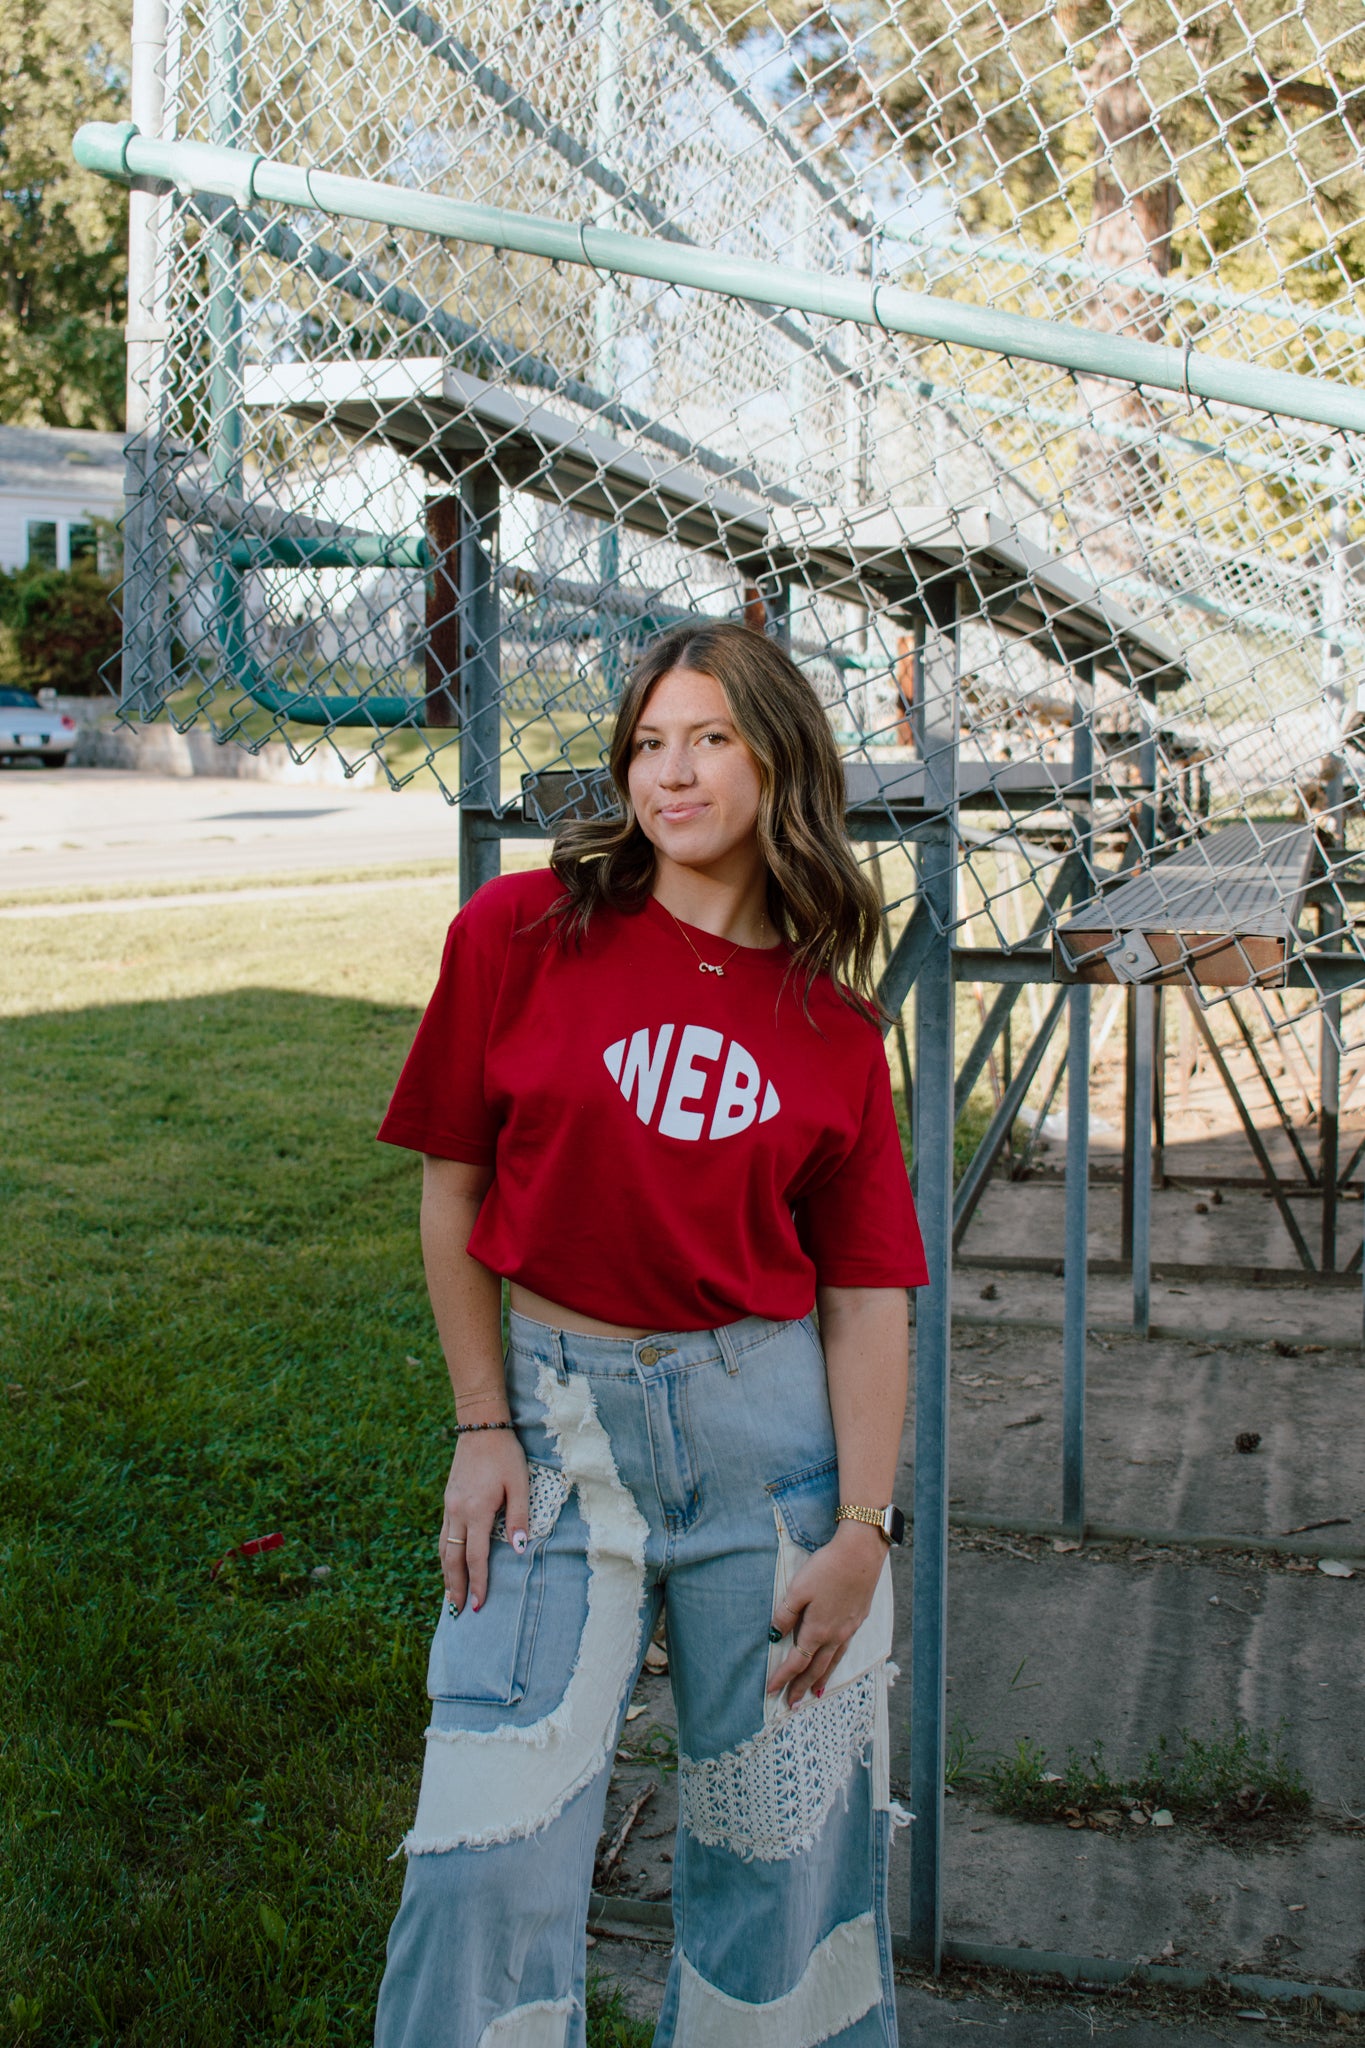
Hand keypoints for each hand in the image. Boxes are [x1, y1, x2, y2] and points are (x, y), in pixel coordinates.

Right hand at [439, 1430, 529, 1613]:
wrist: (480, 1426)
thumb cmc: (505, 1454)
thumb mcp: (520, 1483)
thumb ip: (519, 1517)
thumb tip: (519, 1549)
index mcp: (477, 1510)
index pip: (475, 1557)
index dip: (477, 1583)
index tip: (478, 1605)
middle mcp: (458, 1512)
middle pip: (452, 1559)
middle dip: (454, 1587)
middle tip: (457, 1612)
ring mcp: (449, 1506)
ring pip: (444, 1548)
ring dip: (446, 1574)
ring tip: (449, 1596)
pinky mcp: (448, 1499)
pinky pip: (443, 1535)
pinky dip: (444, 1555)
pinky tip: (448, 1563)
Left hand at [766, 1522, 886, 1706]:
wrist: (861, 1555)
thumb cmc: (826, 1569)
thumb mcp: (798, 1589)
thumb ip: (786, 1615)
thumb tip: (775, 1636)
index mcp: (817, 1630)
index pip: (796, 1662)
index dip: (782, 1678)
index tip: (770, 1691)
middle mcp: (834, 1636)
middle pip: (815, 1669)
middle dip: (801, 1687)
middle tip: (791, 1705)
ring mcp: (849, 1629)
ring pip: (833, 1663)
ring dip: (821, 1680)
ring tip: (815, 1694)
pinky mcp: (858, 1619)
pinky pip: (844, 1651)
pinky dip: (836, 1663)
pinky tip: (835, 1661)